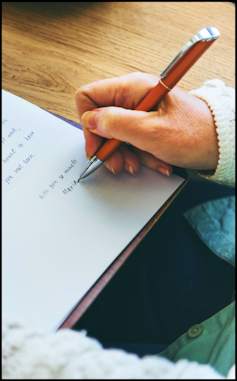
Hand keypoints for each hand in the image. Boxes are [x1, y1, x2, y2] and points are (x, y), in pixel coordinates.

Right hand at [75, 72, 218, 175]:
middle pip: (102, 120)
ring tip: (142, 164)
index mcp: (131, 88)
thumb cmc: (194, 134)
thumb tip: (91, 121)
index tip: (98, 146)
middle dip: (109, 146)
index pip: (89, 97)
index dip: (89, 124)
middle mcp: (133, 97)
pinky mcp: (147, 124)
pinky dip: (140, 154)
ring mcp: (140, 111)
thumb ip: (116, 124)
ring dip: (126, 154)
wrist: (220, 143)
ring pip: (116, 135)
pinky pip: (132, 141)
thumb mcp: (150, 131)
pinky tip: (155, 162)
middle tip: (119, 163)